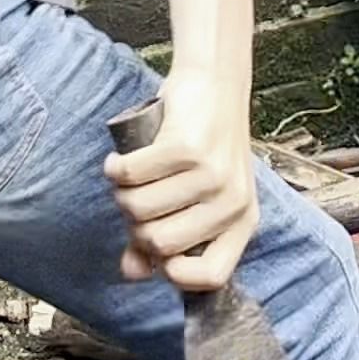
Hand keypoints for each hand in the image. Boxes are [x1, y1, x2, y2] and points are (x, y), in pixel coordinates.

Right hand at [102, 71, 258, 294]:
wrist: (214, 84)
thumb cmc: (202, 145)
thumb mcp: (194, 195)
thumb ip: (164, 235)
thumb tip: (132, 272)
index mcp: (243, 221)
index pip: (210, 276)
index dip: (173, 274)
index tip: (153, 254)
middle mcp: (233, 202)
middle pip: (160, 243)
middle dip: (134, 224)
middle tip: (135, 197)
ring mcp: (213, 175)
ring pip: (139, 209)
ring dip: (121, 194)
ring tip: (130, 175)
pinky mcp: (187, 148)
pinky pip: (130, 176)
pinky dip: (115, 169)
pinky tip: (119, 160)